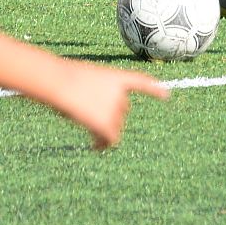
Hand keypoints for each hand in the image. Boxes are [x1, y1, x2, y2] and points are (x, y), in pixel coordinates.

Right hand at [51, 62, 168, 148]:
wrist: (60, 82)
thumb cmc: (64, 77)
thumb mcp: (84, 80)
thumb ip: (96, 93)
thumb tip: (93, 116)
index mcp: (116, 77)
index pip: (139, 82)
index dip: (153, 89)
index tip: (166, 96)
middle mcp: (121, 95)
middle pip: (121, 110)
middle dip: (110, 115)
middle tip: (91, 116)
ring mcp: (115, 110)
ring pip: (113, 126)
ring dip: (102, 128)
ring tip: (83, 123)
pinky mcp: (106, 125)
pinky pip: (109, 139)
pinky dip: (102, 144)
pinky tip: (95, 147)